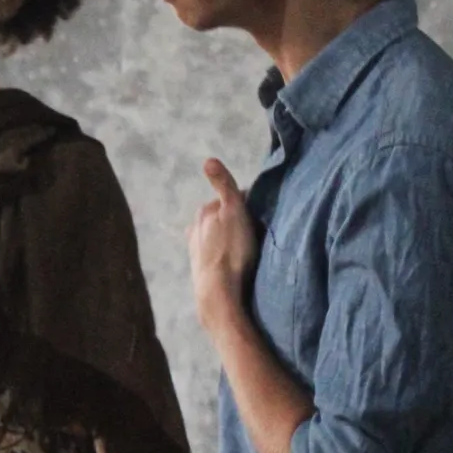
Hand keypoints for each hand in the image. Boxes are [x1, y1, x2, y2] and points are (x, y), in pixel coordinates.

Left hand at [187, 160, 257, 336]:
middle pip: (221, 219)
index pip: (229, 200)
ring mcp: (195, 251)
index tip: (258, 216)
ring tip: (246, 253)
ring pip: (217, 238)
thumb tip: (209, 159)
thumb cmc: (232, 250)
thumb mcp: (233, 211)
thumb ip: (224, 185)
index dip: (246, 206)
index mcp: (203, 212)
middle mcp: (194, 228)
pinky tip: (234, 266)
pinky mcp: (199, 271)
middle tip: (254, 236)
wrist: (219, 293)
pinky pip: (217, 257)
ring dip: (229, 241)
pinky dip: (224, 258)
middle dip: (235, 223)